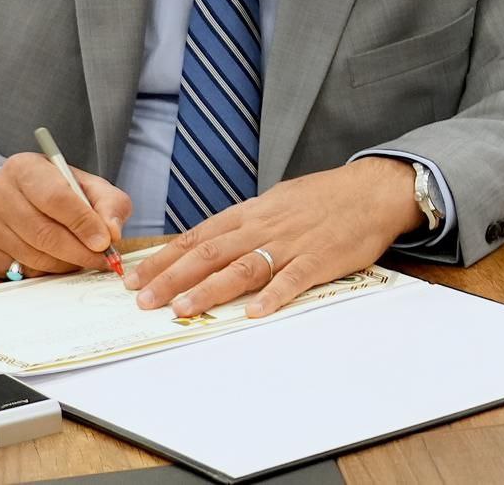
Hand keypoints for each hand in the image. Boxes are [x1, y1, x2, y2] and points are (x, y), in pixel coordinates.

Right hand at [0, 153, 131, 278]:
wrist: (9, 197)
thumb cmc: (53, 191)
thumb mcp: (85, 185)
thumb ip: (108, 203)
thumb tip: (113, 232)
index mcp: (24, 168)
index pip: (56, 198)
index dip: (83, 223)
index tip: (104, 241)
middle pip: (44, 233)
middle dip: (79, 252)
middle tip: (101, 259)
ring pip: (34, 257)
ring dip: (66, 264)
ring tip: (80, 257)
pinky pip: (22, 273)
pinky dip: (46, 272)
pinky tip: (53, 259)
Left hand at [123, 157, 419, 317]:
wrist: (368, 190)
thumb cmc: (320, 198)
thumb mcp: (274, 203)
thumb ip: (243, 224)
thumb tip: (211, 242)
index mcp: (249, 214)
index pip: (197, 237)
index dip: (164, 258)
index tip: (135, 277)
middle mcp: (262, 227)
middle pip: (209, 253)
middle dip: (173, 277)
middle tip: (143, 299)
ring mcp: (289, 244)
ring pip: (242, 267)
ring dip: (210, 290)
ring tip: (182, 309)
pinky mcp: (319, 259)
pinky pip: (292, 279)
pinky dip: (273, 296)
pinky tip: (254, 313)